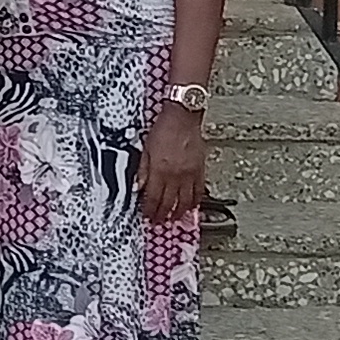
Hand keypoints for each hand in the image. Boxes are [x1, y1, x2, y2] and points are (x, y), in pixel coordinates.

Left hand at [139, 101, 209, 221]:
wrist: (183, 118)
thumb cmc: (163, 129)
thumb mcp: (145, 148)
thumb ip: (142, 170)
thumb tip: (138, 187)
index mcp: (160, 170)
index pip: (153, 198)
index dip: (149, 210)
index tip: (147, 216)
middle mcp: (176, 176)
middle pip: (169, 203)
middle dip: (162, 215)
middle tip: (158, 221)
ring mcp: (190, 175)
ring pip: (185, 201)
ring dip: (178, 212)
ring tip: (173, 218)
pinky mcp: (200, 171)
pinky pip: (199, 192)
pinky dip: (194, 202)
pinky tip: (190, 206)